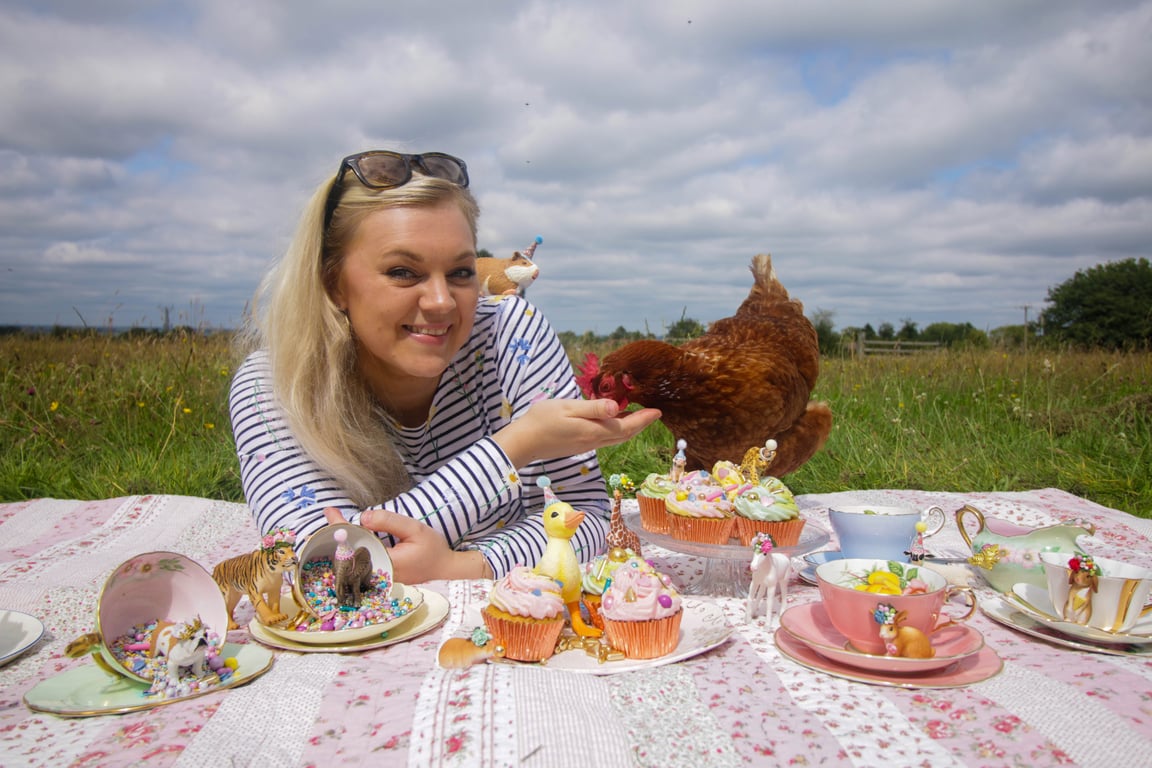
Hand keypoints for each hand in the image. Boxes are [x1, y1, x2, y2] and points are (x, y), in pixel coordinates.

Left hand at [321, 508, 490, 581]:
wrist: (444, 568)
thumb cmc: (432, 548)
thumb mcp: (414, 528)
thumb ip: (389, 522)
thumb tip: (364, 517)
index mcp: (387, 563)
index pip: (357, 545)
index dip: (342, 529)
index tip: (331, 513)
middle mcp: (380, 574)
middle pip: (350, 554)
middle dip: (338, 534)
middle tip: (330, 513)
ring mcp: (379, 578)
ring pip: (354, 560)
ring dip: (345, 541)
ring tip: (335, 522)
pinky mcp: (380, 577)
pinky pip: (361, 562)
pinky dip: (353, 548)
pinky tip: (349, 536)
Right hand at [492, 398, 660, 467]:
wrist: (523, 442)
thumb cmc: (542, 420)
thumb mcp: (568, 408)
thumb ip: (593, 408)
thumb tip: (617, 407)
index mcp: (593, 431)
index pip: (625, 428)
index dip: (643, 420)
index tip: (657, 412)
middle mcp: (593, 441)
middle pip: (623, 436)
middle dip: (640, 425)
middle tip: (653, 414)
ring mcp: (585, 445)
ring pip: (614, 438)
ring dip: (629, 429)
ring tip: (638, 417)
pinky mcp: (578, 445)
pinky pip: (605, 439)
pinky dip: (616, 431)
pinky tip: (613, 423)